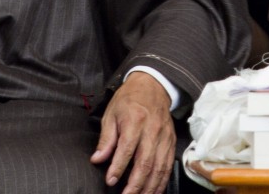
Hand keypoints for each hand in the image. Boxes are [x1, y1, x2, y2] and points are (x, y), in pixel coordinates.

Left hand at [91, 71, 174, 193]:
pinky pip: (168, 166)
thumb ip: (106, 138)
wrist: (153, 86)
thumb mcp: (111, 114)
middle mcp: (152, 130)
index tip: (111, 181)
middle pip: (146, 162)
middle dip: (135, 184)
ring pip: (159, 168)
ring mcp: (164, 138)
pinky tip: (153, 191)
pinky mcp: (171, 142)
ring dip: (149, 187)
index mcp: (135, 121)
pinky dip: (161, 182)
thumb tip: (97, 159)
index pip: (127, 149)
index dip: (118, 167)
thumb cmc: (129, 100)